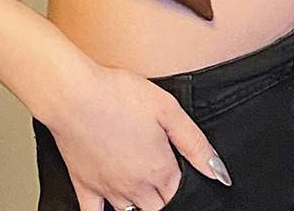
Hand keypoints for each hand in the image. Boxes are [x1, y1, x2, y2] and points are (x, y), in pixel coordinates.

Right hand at [42, 63, 231, 210]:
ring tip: (141, 185)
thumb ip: (195, 143)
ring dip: (139, 203)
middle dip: (163, 194)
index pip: (180, 190)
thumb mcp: (168, 109)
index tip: (177, 166)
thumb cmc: (118, 94)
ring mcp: (108, 188)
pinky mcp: (84, 185)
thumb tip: (219, 172)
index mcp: (159, 169)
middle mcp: (135, 186)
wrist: (73, 94)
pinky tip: (110, 207)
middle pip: (158, 206)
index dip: (182, 179)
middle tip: (160, 175)